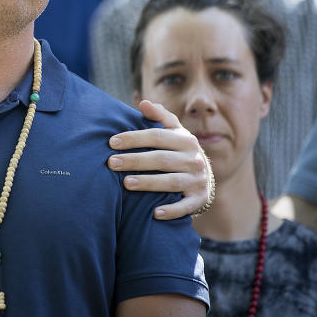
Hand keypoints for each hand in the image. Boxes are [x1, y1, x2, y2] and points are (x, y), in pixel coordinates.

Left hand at [107, 99, 212, 219]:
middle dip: (135, 160)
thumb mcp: (175, 132)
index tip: (112, 142)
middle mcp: (193, 159)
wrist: (204, 177)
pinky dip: (171, 210)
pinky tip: (154, 213)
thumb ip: (160, 116)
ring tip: (126, 183)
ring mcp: (197, 180)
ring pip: (171, 182)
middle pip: (161, 159)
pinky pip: (185, 206)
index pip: (157, 136)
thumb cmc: (179, 151)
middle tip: (112, 163)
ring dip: (148, 183)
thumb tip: (143, 103)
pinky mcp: (199, 199)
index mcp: (185, 140)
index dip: (134, 138)